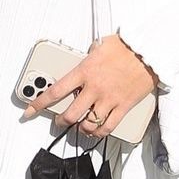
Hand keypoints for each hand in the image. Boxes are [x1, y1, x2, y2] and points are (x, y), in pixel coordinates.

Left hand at [21, 34, 156, 138]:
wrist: (149, 51)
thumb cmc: (126, 46)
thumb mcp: (100, 45)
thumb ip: (88, 57)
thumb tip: (85, 59)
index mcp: (84, 71)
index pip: (55, 92)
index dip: (38, 104)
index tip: (30, 111)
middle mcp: (93, 88)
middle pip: (70, 114)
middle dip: (60, 121)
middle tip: (59, 121)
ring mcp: (108, 99)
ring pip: (88, 124)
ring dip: (80, 129)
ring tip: (78, 128)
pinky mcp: (123, 106)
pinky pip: (108, 127)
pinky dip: (99, 133)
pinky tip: (95, 132)